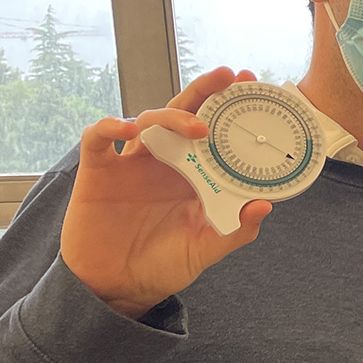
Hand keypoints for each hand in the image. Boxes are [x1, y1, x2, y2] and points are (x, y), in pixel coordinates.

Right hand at [60, 67, 269, 319]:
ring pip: (147, 119)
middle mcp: (164, 161)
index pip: (213, 131)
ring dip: (171, 115)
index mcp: (193, 173)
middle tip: (230, 76)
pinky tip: (129, 127)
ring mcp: (130, 163)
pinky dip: (110, 126)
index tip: (255, 89)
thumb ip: (236, 230)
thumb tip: (265, 206)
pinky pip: (98, 139)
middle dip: (205, 91)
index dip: (229, 109)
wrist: (119, 287)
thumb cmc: (164, 264)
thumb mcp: (207, 249)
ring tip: (195, 126)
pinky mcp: (97, 171)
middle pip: (183, 113)